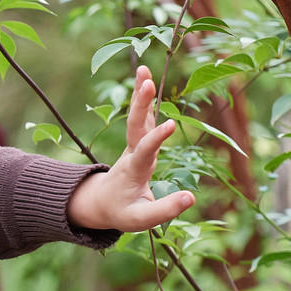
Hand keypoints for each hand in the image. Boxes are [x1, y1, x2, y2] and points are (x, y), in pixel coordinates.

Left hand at [65, 66, 194, 231]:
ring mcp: (133, 145)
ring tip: (144, 70)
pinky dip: (145, 100)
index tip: (170, 124)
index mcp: (134, 170)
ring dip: (140, 95)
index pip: (145, 150)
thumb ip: (165, 210)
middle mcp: (132, 152)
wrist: (100, 203)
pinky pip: (141, 118)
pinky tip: (146, 80)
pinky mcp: (138, 141)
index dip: (157, 138)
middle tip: (147, 82)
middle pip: (135, 126)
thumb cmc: (122, 212)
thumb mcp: (141, 219)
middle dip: (141, 105)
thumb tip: (191, 198)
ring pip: (137, 117)